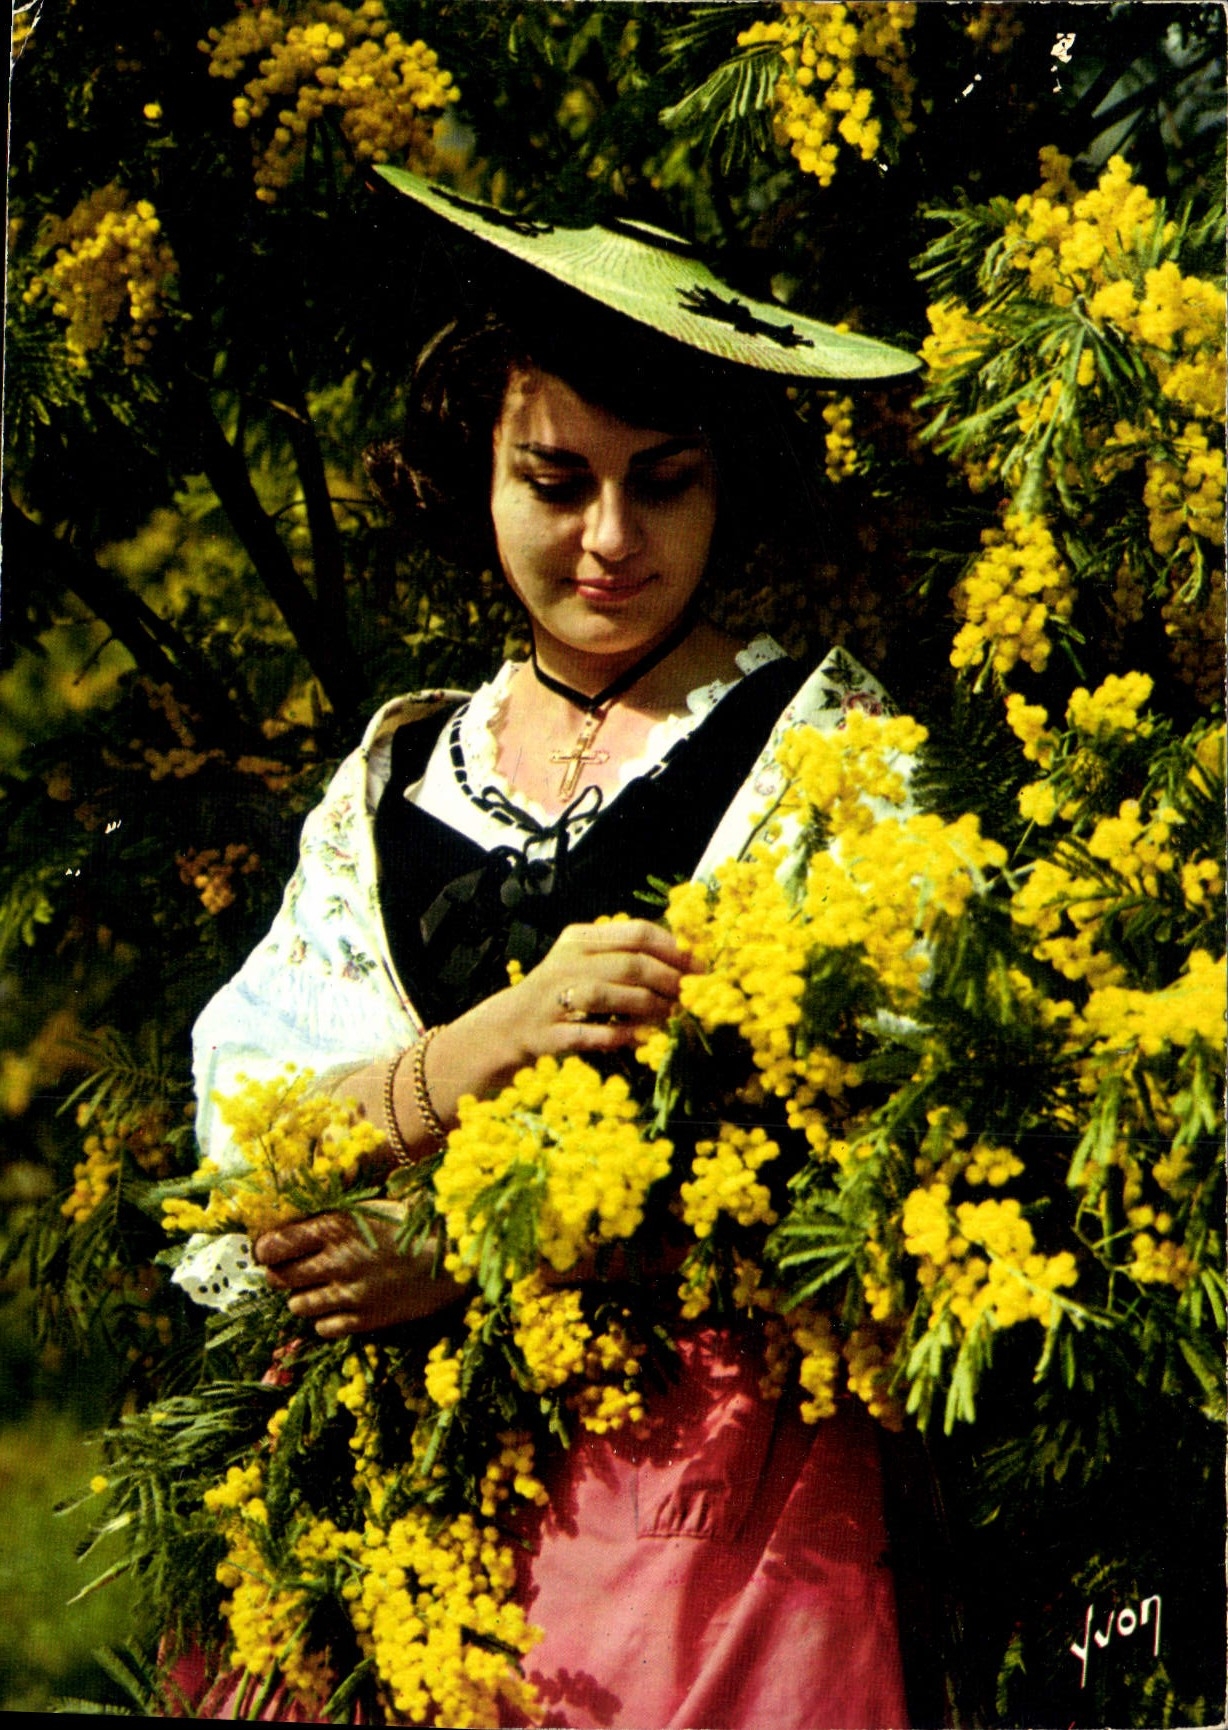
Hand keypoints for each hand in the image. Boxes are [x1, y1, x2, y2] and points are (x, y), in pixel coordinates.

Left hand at [254, 1203, 461, 1338]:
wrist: (454, 1255)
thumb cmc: (413, 1223)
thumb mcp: (368, 1207)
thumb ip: (330, 1217)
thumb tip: (292, 1225)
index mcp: (334, 1226)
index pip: (272, 1245)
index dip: (266, 1250)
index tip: (270, 1250)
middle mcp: (334, 1261)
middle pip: (278, 1278)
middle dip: (281, 1274)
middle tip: (295, 1269)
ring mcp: (348, 1294)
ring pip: (296, 1305)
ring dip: (304, 1297)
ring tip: (322, 1287)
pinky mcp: (364, 1319)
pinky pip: (323, 1328)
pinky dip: (326, 1319)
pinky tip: (340, 1306)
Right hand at [476, 918, 697, 1066]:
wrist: (511, 1025)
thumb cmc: (564, 991)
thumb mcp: (588, 961)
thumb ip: (626, 955)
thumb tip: (685, 960)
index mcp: (580, 939)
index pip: (636, 933)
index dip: (674, 949)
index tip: (699, 966)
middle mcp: (565, 963)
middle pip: (629, 964)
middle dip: (668, 980)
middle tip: (691, 996)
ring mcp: (553, 998)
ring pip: (608, 995)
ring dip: (647, 1007)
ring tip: (671, 1016)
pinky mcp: (548, 1033)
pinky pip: (589, 1033)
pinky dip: (620, 1035)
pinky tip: (642, 1038)